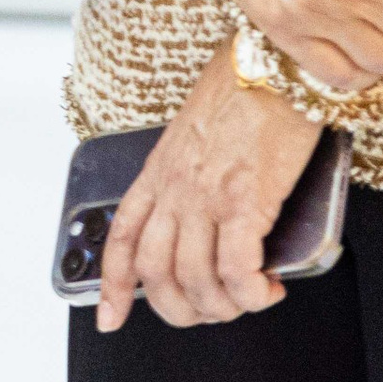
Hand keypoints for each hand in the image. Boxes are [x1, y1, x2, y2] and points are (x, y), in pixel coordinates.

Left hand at [96, 38, 323, 331]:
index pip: (121, 237)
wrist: (272, 64)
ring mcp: (205, 196)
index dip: (112, 285)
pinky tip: (269, 288)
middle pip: (156, 273)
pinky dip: (252, 294)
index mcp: (158, 171)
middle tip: (213, 311)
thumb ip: (190, 174)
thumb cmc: (242, 91)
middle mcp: (174, 187)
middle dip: (181, 309)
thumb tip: (209, 220)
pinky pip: (236, 273)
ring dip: (223, 307)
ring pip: (195, 281)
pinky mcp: (244, 202)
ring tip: (249, 299)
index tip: (110, 317)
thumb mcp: (196, 134)